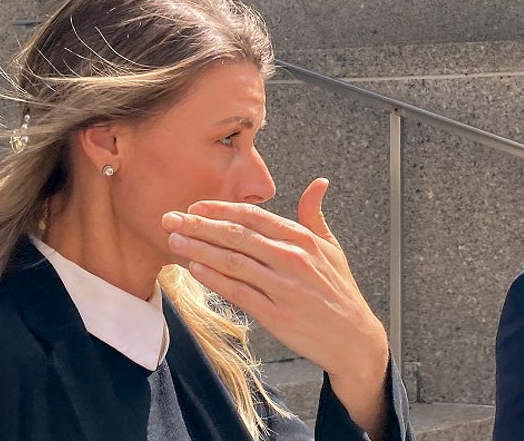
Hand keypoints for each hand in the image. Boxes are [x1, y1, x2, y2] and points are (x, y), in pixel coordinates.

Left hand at [163, 178, 389, 437]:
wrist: (353, 339)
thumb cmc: (340, 291)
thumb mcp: (332, 248)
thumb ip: (315, 215)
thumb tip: (318, 183)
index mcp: (303, 239)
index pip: (254, 217)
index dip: (220, 210)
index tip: (195, 206)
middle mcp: (292, 259)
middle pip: (237, 236)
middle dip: (199, 226)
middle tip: (170, 219)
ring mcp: (283, 287)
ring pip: (232, 262)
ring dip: (199, 250)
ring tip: (174, 241)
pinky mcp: (276, 315)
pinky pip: (238, 292)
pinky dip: (214, 279)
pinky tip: (195, 269)